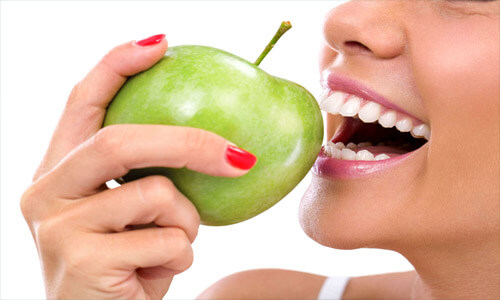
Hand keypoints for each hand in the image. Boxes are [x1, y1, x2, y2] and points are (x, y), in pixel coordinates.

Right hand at [20, 35, 254, 298]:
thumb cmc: (126, 264)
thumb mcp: (133, 213)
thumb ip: (151, 175)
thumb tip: (221, 143)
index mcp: (59, 170)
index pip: (81, 102)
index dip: (117, 65)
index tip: (161, 44)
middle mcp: (46, 190)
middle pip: (120, 140)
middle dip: (188, 142)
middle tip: (238, 155)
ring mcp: (58, 227)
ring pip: (155, 195)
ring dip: (186, 224)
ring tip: (172, 247)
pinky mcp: (82, 262)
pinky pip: (167, 241)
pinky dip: (181, 257)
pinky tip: (156, 274)